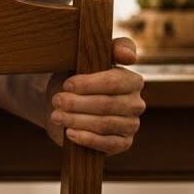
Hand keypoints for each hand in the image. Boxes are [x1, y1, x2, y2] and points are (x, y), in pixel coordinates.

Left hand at [44, 37, 144, 153]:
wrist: (65, 105)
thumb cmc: (78, 79)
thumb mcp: (90, 59)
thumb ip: (113, 48)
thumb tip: (130, 56)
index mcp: (133, 81)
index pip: (114, 82)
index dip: (88, 84)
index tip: (67, 84)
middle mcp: (136, 103)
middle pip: (106, 105)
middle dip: (78, 103)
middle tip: (57, 101)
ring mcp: (131, 125)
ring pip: (104, 124)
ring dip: (77, 120)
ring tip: (57, 115)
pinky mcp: (123, 143)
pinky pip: (107, 144)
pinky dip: (86, 139)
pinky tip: (69, 133)